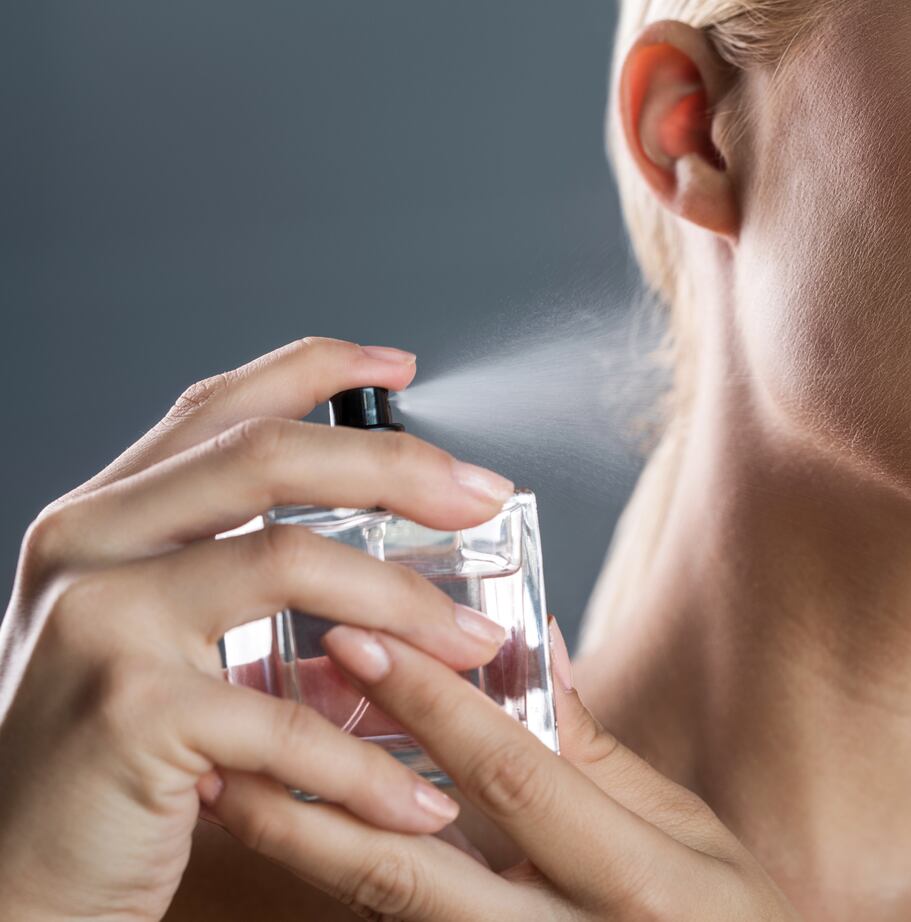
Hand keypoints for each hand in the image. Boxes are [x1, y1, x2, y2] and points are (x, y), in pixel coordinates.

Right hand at [0, 338, 516, 919]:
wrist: (9, 885)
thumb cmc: (97, 767)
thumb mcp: (162, 651)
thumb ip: (251, 602)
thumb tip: (393, 593)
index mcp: (105, 519)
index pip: (219, 409)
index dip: (317, 371)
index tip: (400, 366)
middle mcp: (91, 545)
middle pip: (268, 456)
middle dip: (396, 464)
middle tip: (482, 495)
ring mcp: (102, 620)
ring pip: (291, 560)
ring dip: (409, 607)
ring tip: (478, 646)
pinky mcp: (131, 712)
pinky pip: (289, 716)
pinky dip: (369, 764)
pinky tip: (420, 798)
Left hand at [204, 616, 802, 920]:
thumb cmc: (729, 919)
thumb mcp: (687, 828)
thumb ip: (600, 746)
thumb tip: (532, 645)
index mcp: (637, 880)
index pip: (513, 777)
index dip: (431, 706)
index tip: (359, 638)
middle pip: (414, 875)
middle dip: (320, 797)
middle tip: (243, 727)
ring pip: (390, 918)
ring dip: (305, 851)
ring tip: (234, 789)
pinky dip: (352, 886)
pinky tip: (302, 840)